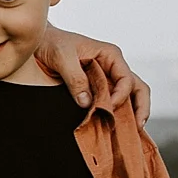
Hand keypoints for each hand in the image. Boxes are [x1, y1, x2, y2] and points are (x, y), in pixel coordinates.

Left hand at [35, 25, 151, 128]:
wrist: (38, 44)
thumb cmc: (52, 43)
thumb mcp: (62, 57)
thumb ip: (75, 78)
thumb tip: (86, 102)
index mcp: (111, 56)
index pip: (126, 80)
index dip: (120, 97)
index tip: (107, 109)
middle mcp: (112, 68)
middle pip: (136, 88)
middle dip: (140, 108)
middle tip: (137, 128)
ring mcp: (106, 79)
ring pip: (127, 98)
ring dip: (130, 114)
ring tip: (130, 134)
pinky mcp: (95, 90)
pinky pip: (110, 103)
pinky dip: (114, 115)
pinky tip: (113, 130)